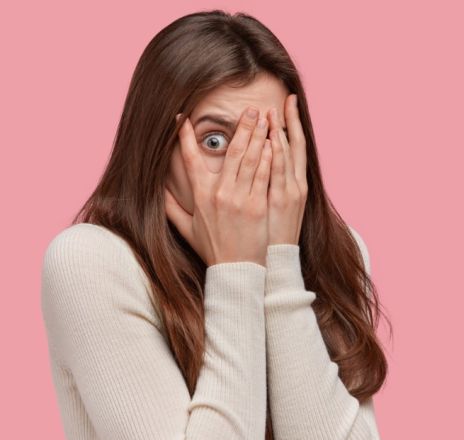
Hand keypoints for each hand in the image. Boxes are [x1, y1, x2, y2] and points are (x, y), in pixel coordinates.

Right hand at [164, 106, 272, 266]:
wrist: (236, 271)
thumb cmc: (214, 250)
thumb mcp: (187, 229)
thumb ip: (171, 208)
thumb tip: (156, 191)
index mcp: (201, 195)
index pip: (190, 160)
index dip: (185, 138)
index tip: (182, 118)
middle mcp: (220, 192)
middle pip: (231, 151)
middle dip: (241, 127)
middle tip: (249, 109)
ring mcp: (240, 198)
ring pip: (250, 159)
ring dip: (258, 135)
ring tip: (265, 117)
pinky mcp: (258, 205)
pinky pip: (264, 175)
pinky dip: (268, 156)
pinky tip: (273, 141)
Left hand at [266, 94, 307, 245]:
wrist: (275, 260)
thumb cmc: (268, 236)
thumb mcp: (276, 208)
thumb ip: (269, 185)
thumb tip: (259, 165)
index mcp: (293, 183)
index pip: (294, 148)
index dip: (292, 126)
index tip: (288, 105)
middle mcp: (296, 184)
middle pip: (295, 145)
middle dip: (290, 121)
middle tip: (287, 99)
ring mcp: (291, 191)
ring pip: (288, 155)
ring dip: (283, 132)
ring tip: (277, 111)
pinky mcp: (284, 200)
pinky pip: (280, 172)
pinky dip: (279, 155)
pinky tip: (275, 138)